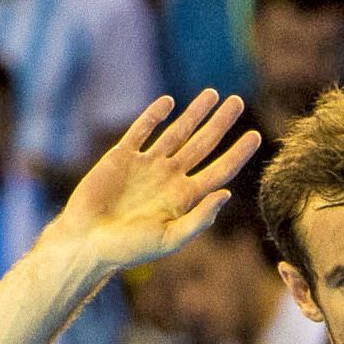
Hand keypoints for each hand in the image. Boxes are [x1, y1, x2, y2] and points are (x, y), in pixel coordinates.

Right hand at [51, 91, 261, 271]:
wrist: (87, 243)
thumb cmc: (128, 249)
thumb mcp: (169, 239)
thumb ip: (199, 219)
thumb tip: (226, 194)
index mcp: (184, 199)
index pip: (219, 171)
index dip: (238, 153)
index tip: (256, 135)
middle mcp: (169, 179)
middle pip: (203, 145)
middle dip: (221, 123)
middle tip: (238, 101)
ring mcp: (146, 166)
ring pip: (176, 133)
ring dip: (195, 113)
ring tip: (213, 94)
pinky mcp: (121, 157)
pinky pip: (141, 131)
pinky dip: (154, 115)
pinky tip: (169, 103)